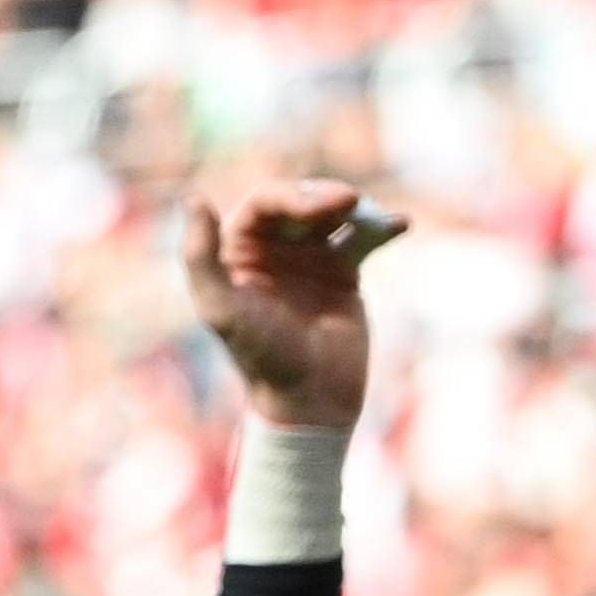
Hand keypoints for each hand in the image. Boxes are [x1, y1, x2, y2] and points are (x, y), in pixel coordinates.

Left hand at [186, 180, 395, 432]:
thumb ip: (200, 258)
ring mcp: (308, 259)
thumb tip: (194, 197)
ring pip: (333, 214)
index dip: (294, 197)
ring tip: (373, 218)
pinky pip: (363, 239)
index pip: (265, 204)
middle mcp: (271, 251)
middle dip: (326, 197)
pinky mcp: (342, 273)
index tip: (326, 209)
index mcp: (237, 254)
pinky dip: (381, 228)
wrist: (311, 398)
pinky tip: (400, 224)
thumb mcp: (222, 310)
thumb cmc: (263, 356)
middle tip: (351, 203)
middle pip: (301, 202)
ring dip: (356, 208)